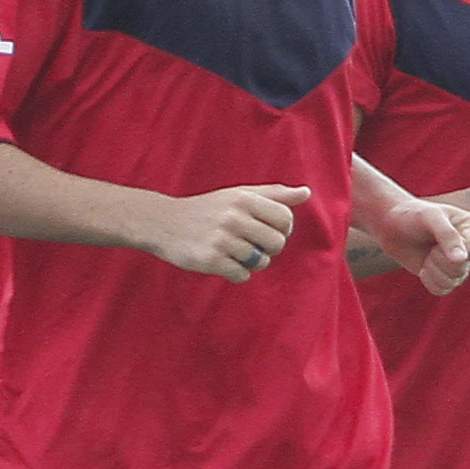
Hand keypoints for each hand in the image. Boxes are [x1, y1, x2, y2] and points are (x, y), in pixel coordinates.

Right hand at [140, 182, 302, 279]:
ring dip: (251, 262)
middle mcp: (233, 217)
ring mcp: (221, 239)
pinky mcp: (210, 260)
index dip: (283, 229)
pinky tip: (222, 262)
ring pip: (260, 262)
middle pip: (276, 243)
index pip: (285, 219)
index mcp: (243, 199)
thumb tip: (306, 192)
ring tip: (235, 253)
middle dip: (268, 248)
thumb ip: (273, 194)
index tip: (269, 231)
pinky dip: (236, 273)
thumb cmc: (207, 209)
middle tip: (252, 245)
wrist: (163, 223)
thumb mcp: (237, 195)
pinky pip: (242, 275)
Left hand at [369, 187, 469, 294]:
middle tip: (429, 246)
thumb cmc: (412, 215)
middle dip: (438, 260)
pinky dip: (430, 282)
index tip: (435, 238)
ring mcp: (461, 263)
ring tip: (427, 255)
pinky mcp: (448, 277)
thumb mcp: (430, 217)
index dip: (448, 250)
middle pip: (462, 269)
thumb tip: (462, 259)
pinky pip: (444, 290)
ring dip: (433, 271)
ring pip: (454, 282)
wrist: (393, 226)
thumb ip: (447, 235)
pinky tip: (424, 268)